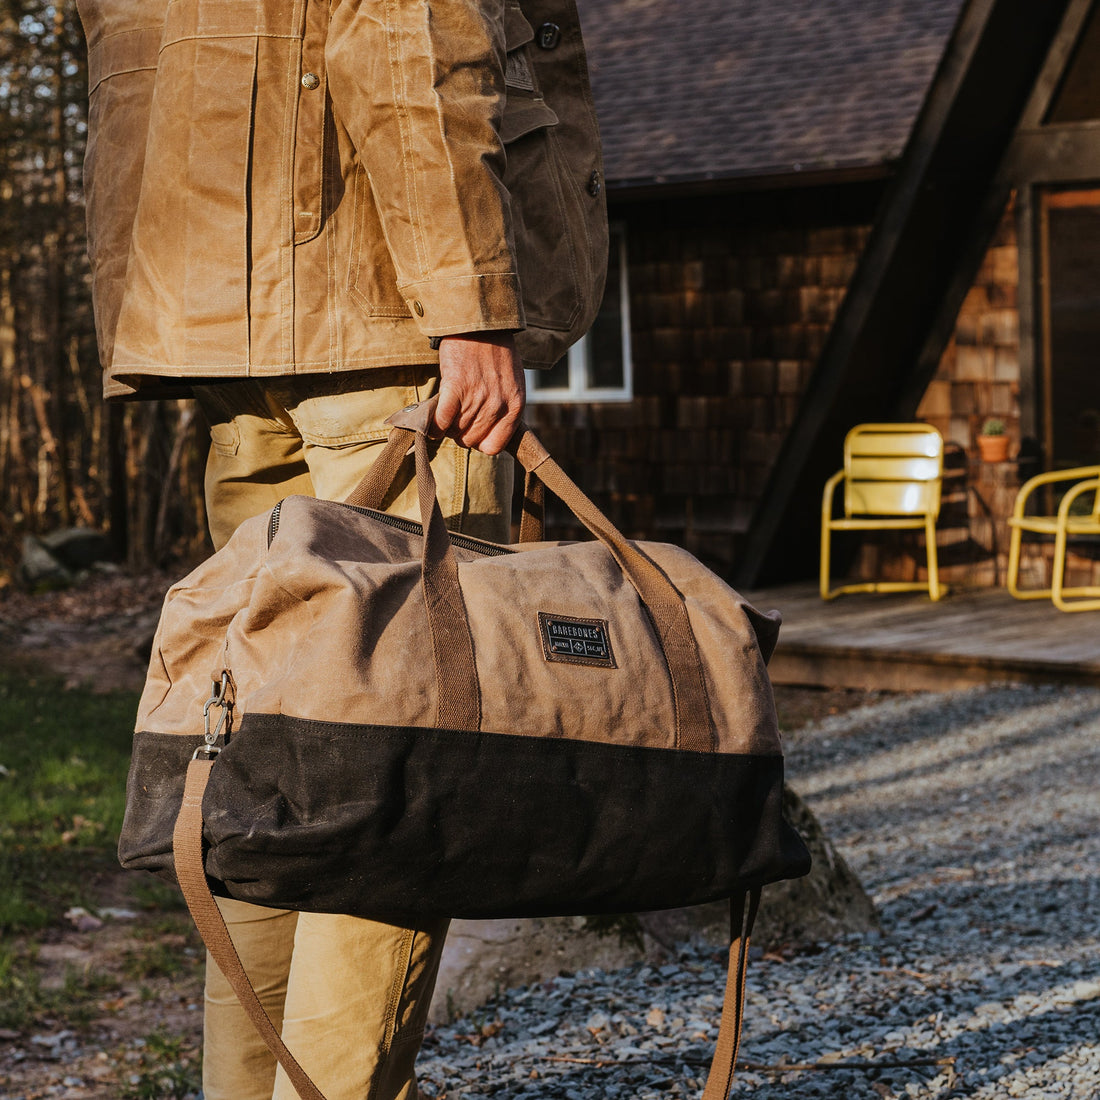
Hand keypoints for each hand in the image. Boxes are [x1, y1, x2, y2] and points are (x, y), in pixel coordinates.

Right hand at [434, 332, 525, 454]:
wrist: (481, 325)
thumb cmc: (496, 353)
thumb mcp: (512, 384)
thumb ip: (505, 408)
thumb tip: (487, 430)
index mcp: (515, 407)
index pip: (493, 447)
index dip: (479, 442)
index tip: (473, 432)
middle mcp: (498, 406)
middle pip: (470, 440)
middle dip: (460, 433)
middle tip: (456, 418)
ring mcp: (477, 398)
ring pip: (455, 432)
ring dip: (446, 427)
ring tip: (447, 412)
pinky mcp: (455, 387)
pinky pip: (441, 421)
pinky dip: (433, 425)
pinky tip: (432, 420)